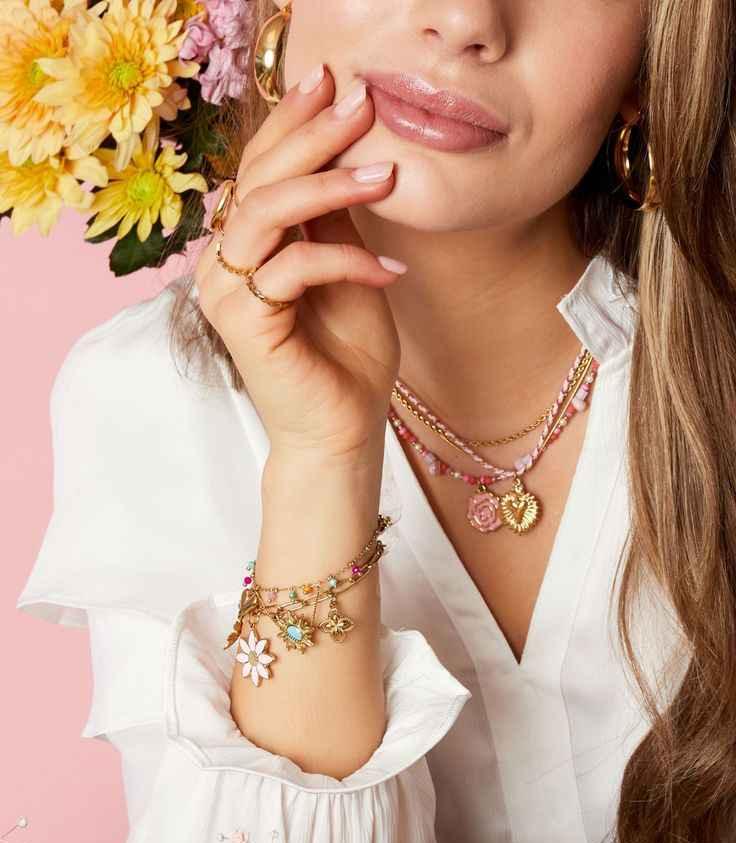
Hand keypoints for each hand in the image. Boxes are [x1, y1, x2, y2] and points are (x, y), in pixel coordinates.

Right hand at [195, 65, 404, 464]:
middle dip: (313, 137)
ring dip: (329, 186)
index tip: (333, 84)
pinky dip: (347, 262)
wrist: (342, 429)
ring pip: (266, 213)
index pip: (260, 168)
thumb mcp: (347, 268)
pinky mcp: (244, 323)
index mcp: (244, 245)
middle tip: (361, 106)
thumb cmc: (345, 356)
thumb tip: (343, 147)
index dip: (293, 123)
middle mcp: (224, 263)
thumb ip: (333, 217)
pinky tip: (390, 269)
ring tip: (387, 176)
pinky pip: (293, 268)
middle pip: (258, 178)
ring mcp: (227, 292)